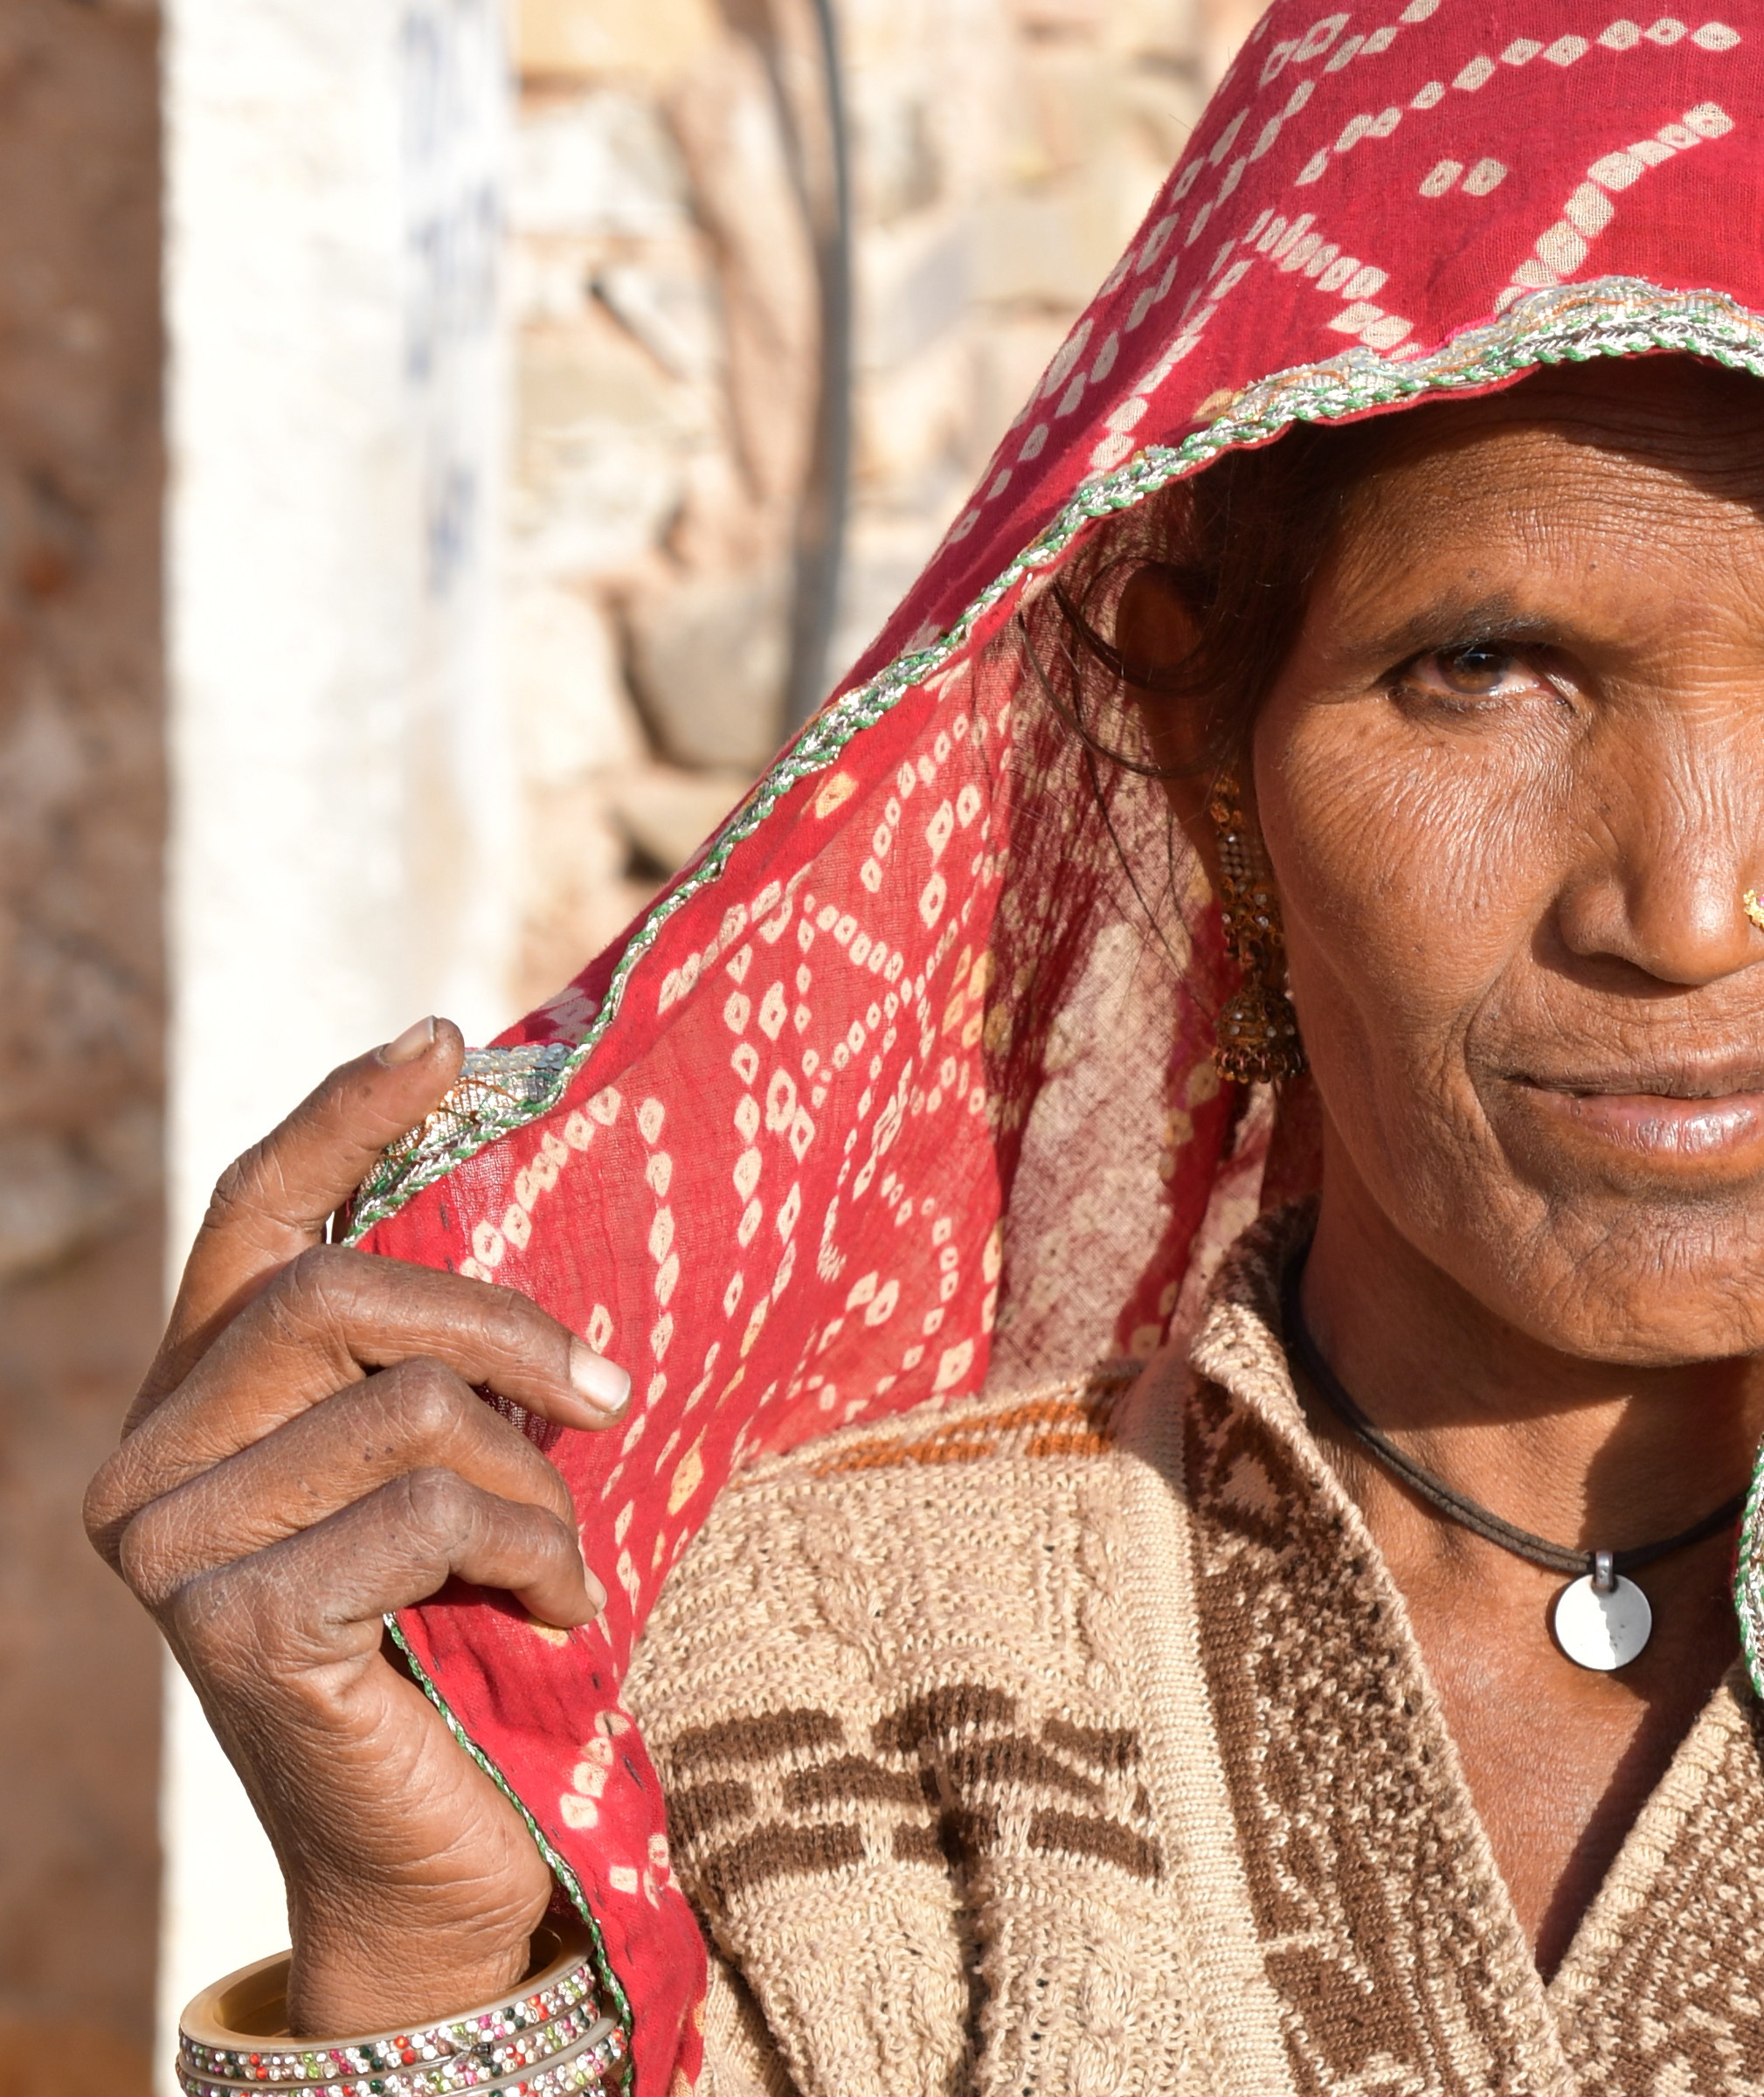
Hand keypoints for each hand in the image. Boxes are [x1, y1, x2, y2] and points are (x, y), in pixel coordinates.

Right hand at [84, 1019, 630, 2034]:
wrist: (442, 1855)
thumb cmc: (459, 1638)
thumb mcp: (443, 1470)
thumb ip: (433, 1360)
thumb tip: (515, 1192)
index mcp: (197, 1402)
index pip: (254, 1216)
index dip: (343, 1113)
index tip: (443, 1040)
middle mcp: (150, 1463)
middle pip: (341, 1291)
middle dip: (502, 1325)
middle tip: (605, 1391)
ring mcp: (174, 1548)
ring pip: (409, 1406)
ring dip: (531, 1482)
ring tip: (562, 1559)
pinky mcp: (235, 1624)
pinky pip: (431, 1511)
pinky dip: (534, 1553)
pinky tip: (553, 1617)